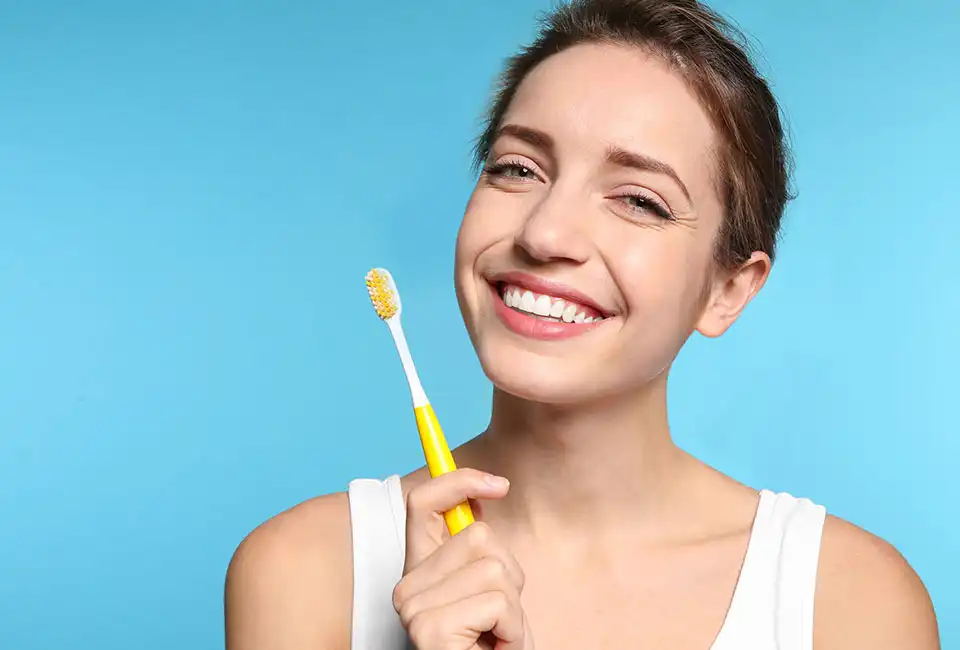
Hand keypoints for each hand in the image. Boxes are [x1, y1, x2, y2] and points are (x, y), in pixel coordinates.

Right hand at [393, 469, 533, 649]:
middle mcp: (406, 586)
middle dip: (509, 577)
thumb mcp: (490, 591)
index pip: (422, 502)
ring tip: (497, 639)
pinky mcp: (429, 628)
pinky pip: (497, 602)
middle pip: (479, 536)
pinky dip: (513, 630)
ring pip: (494, 568)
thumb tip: (486, 492)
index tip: (500, 485)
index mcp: (418, 570)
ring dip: (513, 609)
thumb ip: (478, 551)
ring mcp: (412, 607)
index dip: (458, 481)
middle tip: (498, 620)